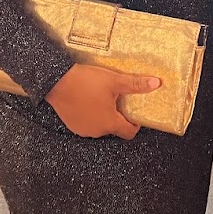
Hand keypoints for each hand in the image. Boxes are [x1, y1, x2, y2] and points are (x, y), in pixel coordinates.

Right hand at [45, 64, 159, 138]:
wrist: (56, 81)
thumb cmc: (85, 82)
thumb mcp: (114, 81)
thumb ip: (135, 84)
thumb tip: (156, 83)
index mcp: (109, 123)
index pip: (129, 132)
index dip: (135, 123)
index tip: (135, 113)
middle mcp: (96, 131)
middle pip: (114, 128)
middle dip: (119, 116)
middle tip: (119, 99)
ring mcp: (82, 129)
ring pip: (100, 125)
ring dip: (104, 115)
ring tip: (103, 98)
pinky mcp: (72, 124)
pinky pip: (87, 123)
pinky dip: (91, 115)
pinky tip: (89, 100)